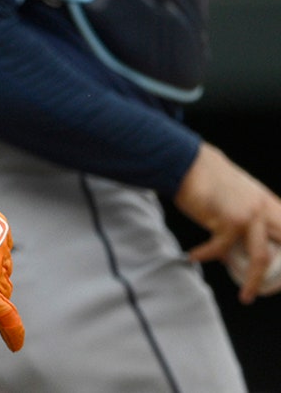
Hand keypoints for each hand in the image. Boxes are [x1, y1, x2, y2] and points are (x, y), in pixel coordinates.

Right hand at [174, 142, 280, 303]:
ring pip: (262, 258)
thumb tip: (242, 238)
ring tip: (247, 297)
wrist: (187, 161)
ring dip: (254, 282)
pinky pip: (220, 249)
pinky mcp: (228, 221)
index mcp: (268, 203)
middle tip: (276, 290)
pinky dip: (204, 255)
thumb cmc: (206, 176)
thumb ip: (247, 213)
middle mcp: (264, 210)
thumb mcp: (237, 194)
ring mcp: (249, 216)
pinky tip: (193, 256)